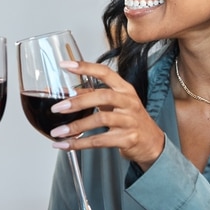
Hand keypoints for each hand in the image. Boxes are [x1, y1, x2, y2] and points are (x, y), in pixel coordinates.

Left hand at [47, 60, 164, 169]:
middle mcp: (129, 102)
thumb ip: (93, 96)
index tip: (65, 65)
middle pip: (102, 96)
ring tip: (57, 132)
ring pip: (101, 119)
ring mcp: (130, 121)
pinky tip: (66, 145)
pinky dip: (80, 143)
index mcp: (124, 89)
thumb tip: (68, 93)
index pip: (105, 72)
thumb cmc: (130, 120)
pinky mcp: (127, 139)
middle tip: (57, 108)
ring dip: (76, 126)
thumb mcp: (115, 103)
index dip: (85, 67)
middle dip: (77, 102)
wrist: (152, 143)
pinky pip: (100, 141)